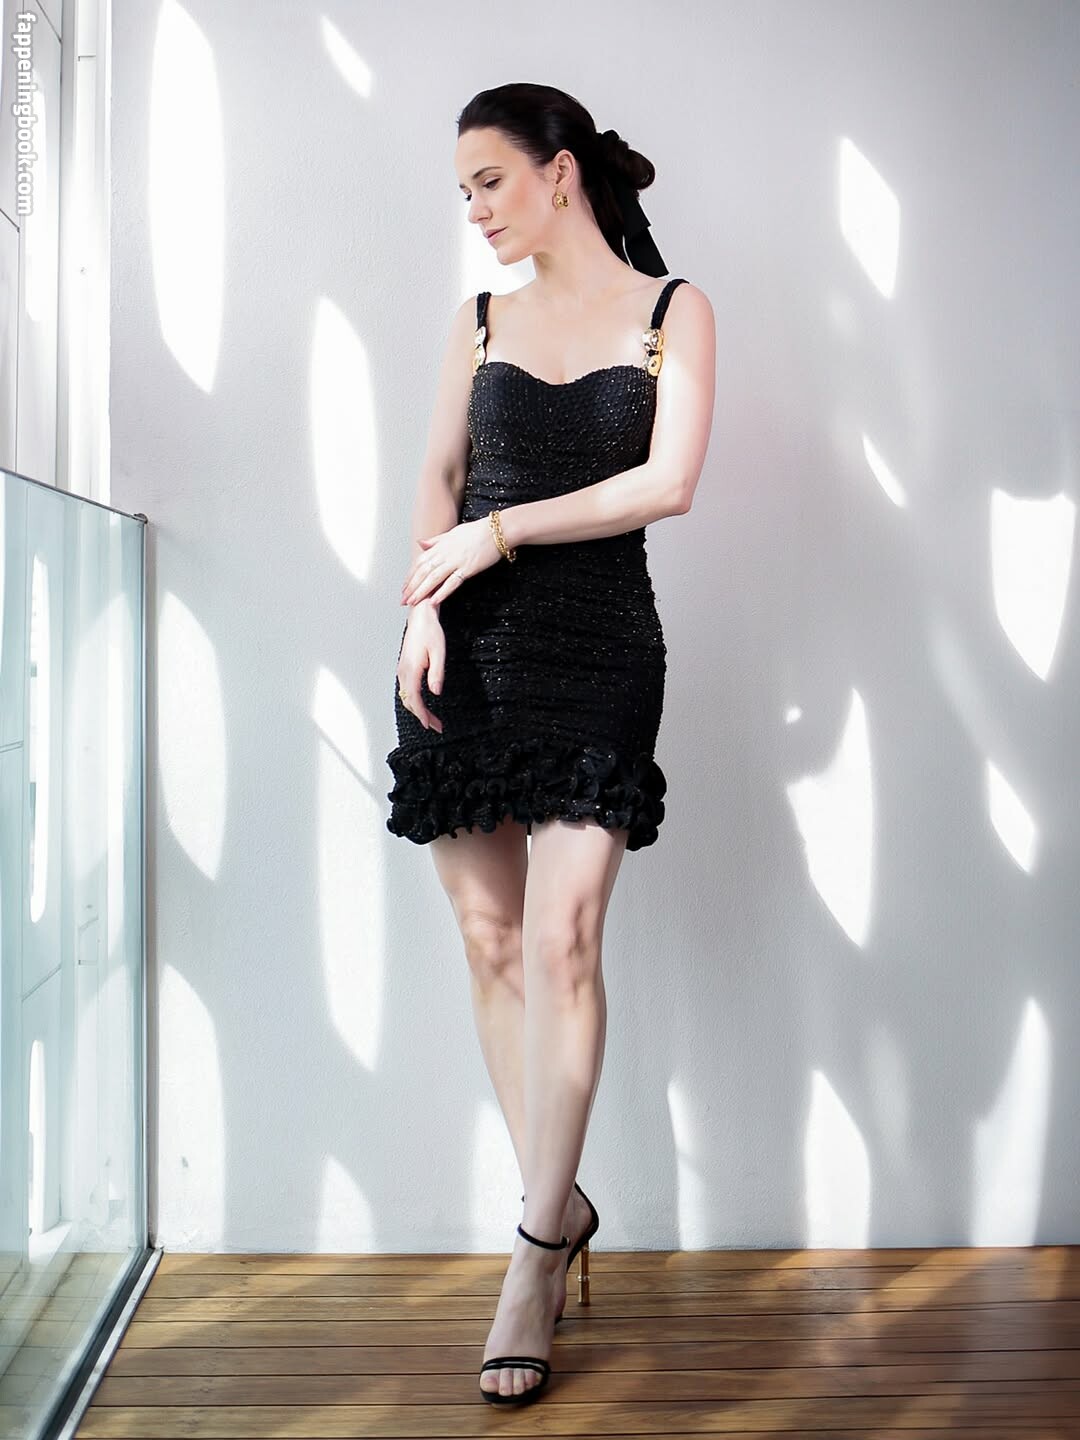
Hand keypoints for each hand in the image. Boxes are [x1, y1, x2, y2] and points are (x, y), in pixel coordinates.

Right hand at [397, 604, 444, 732]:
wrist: (420, 617)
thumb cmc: (430, 631)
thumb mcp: (438, 652)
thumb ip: (436, 673)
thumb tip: (436, 692)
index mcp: (411, 669)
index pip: (414, 698)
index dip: (422, 714)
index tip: (429, 725)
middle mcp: (403, 672)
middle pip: (409, 701)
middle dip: (422, 716)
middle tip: (437, 726)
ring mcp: (402, 670)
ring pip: (407, 697)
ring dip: (419, 710)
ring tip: (433, 719)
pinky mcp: (405, 668)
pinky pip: (407, 690)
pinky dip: (415, 701)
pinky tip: (423, 705)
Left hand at [401, 518, 502, 605]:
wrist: (496, 530)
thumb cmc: (476, 531)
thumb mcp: (452, 533)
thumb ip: (435, 540)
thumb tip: (421, 543)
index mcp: (440, 546)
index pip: (420, 563)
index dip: (410, 576)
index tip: (404, 587)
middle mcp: (445, 554)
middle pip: (423, 572)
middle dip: (412, 587)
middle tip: (403, 600)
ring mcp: (456, 561)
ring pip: (434, 578)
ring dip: (422, 592)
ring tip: (413, 602)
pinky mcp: (468, 568)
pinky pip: (452, 582)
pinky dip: (442, 592)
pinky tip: (434, 601)